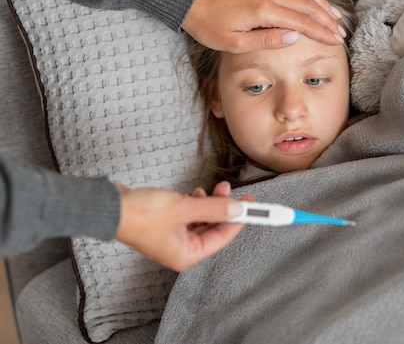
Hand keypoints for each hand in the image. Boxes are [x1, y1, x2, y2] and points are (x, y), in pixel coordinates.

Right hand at [114, 182, 244, 271]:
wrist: (110, 206)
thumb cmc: (140, 214)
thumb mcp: (184, 208)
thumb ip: (214, 208)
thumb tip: (237, 209)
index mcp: (187, 255)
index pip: (223, 238)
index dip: (240, 220)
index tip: (254, 206)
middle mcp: (181, 250)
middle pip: (214, 229)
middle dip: (225, 208)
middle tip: (234, 191)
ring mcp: (173, 238)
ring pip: (203, 220)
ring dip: (211, 204)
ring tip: (214, 188)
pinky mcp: (167, 225)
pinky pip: (191, 216)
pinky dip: (198, 204)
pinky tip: (197, 194)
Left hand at [181, 0, 344, 52]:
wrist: (188, 1)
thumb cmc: (209, 26)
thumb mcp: (235, 43)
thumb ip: (267, 40)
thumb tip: (294, 37)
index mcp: (262, 10)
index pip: (301, 22)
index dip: (321, 32)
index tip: (336, 40)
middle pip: (306, 4)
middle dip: (326, 18)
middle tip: (340, 30)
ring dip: (320, 1)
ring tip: (334, 14)